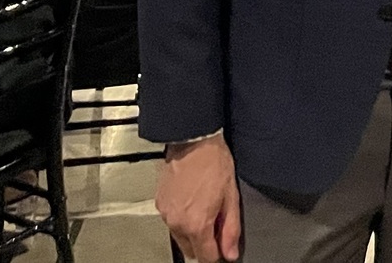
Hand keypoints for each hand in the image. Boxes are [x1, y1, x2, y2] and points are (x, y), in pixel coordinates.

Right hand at [158, 133, 241, 260]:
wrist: (193, 141)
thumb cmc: (213, 163)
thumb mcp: (231, 197)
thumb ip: (231, 229)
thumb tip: (230, 253)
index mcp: (196, 224)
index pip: (205, 257)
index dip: (218, 254)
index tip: (224, 248)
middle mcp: (177, 223)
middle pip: (191, 250)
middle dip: (204, 243)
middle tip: (217, 223)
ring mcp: (165, 214)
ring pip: (180, 236)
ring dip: (192, 231)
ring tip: (205, 207)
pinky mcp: (159, 203)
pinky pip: (171, 221)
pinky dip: (181, 218)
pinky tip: (192, 201)